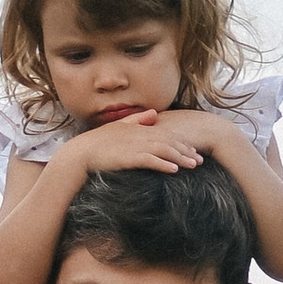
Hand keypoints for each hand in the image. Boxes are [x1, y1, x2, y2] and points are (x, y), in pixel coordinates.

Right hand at [71, 108, 218, 178]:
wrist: (81, 154)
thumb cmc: (98, 144)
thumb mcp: (120, 127)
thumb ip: (138, 120)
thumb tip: (153, 113)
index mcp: (139, 129)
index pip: (166, 135)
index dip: (182, 143)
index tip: (193, 151)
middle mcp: (140, 136)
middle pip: (169, 142)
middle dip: (187, 151)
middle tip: (201, 160)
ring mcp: (135, 146)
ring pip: (164, 150)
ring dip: (180, 158)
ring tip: (194, 166)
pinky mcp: (129, 158)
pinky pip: (151, 161)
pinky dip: (163, 164)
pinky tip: (175, 170)